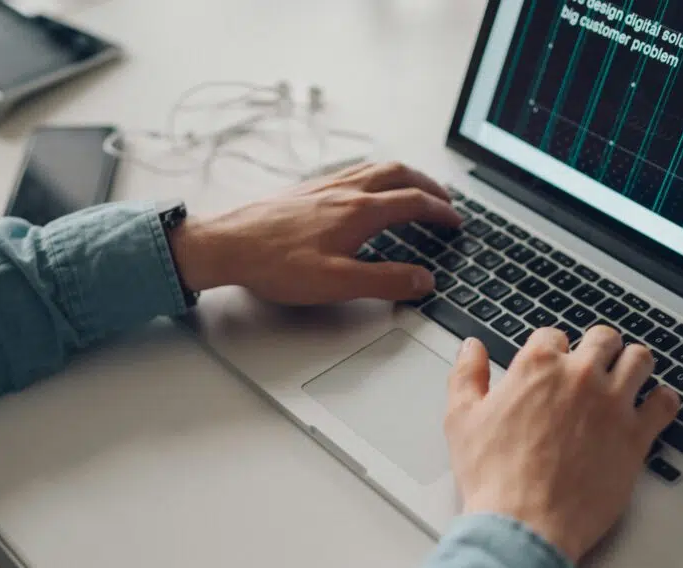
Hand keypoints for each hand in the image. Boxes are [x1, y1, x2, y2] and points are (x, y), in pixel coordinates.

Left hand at [169, 162, 461, 303]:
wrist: (227, 245)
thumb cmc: (276, 264)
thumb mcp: (337, 283)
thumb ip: (385, 281)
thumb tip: (422, 280)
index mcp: (359, 211)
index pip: (413, 203)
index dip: (440, 212)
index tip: (455, 221)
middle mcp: (344, 190)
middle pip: (399, 174)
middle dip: (428, 185)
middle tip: (444, 200)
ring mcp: (324, 186)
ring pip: (375, 168)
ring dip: (403, 176)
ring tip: (415, 188)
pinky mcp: (306, 190)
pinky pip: (352, 172)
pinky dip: (375, 176)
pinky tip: (366, 189)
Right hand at [444, 327, 680, 563]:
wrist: (524, 522)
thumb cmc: (492, 475)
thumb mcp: (461, 419)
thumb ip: (466, 375)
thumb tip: (471, 348)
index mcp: (537, 367)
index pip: (552, 335)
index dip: (551, 348)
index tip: (551, 362)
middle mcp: (580, 377)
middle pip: (602, 339)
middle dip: (597, 347)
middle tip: (592, 364)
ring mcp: (613, 404)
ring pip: (639, 360)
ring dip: (631, 363)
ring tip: (625, 376)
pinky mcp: (637, 436)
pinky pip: (664, 403)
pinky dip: (661, 400)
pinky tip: (651, 406)